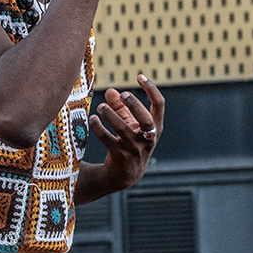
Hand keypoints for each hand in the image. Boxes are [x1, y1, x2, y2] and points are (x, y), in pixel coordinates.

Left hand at [90, 73, 164, 190]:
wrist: (124, 175)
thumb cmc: (128, 145)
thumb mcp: (129, 126)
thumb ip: (120, 108)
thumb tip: (110, 91)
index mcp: (155, 128)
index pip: (159, 106)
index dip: (152, 90)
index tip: (140, 77)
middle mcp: (148, 139)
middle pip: (146, 119)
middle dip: (135, 105)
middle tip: (122, 94)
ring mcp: (135, 149)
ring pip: (124, 130)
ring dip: (111, 116)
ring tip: (100, 107)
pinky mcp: (121, 157)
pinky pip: (109, 141)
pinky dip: (99, 129)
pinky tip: (92, 120)